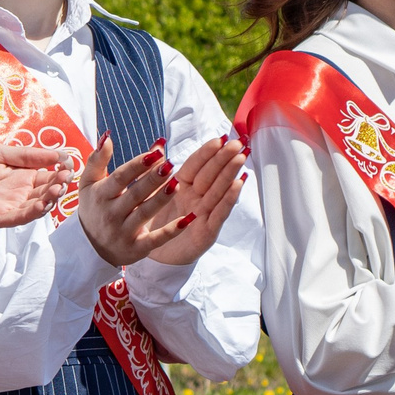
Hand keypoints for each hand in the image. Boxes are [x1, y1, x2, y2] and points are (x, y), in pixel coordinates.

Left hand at [0, 142, 73, 231]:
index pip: (47, 172)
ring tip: (57, 188)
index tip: (68, 161)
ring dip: (50, 197)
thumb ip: (24, 155)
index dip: (59, 168)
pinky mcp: (0, 217)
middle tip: (65, 175)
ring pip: (38, 204)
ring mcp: (11, 204)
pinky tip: (43, 204)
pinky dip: (34, 212)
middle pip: (46, 189)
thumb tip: (57, 153)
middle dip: (59, 183)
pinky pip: (21, 217)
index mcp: (20, 173)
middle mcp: (19, 190)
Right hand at [76, 136, 192, 267]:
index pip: (121, 177)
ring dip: (161, 199)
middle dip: (152, 180)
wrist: (89, 247)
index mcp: (101, 195)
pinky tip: (188, 219)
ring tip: (177, 184)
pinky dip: (172, 231)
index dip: (138, 165)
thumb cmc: (93, 208)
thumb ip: (97, 160)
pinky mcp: (136, 248)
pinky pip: (156, 239)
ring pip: (145, 214)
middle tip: (170, 165)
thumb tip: (108, 136)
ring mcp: (123, 232)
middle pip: (135, 194)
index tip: (156, 152)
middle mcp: (111, 213)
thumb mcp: (88, 184)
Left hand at [148, 135, 248, 266]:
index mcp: (182, 186)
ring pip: (218, 190)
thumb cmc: (157, 221)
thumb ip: (157, 170)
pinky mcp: (207, 230)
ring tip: (240, 158)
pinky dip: (229, 198)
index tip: (220, 138)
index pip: (196, 165)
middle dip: (223, 158)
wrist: (154, 256)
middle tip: (237, 143)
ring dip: (230, 174)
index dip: (207, 152)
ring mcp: (204, 213)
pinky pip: (219, 212)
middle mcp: (196, 197)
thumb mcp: (154, 194)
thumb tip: (157, 143)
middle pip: (211, 174)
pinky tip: (239, 184)